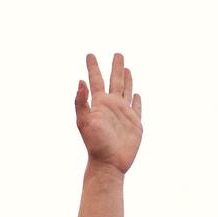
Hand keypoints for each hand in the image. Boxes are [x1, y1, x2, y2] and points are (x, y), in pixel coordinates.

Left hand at [75, 53, 142, 174]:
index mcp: (99, 103)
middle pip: (115, 81)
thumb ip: (81, 102)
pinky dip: (137, 100)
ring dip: (127, 80)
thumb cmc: (95, 144)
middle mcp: (112, 106)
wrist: (109, 163)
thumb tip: (80, 81)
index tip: (90, 54)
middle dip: (115, 67)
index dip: (93, 67)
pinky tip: (136, 94)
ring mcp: (124, 114)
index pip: (96, 80)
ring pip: (126, 91)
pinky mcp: (135, 124)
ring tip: (127, 68)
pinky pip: (137, 109)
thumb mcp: (83, 122)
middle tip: (117, 54)